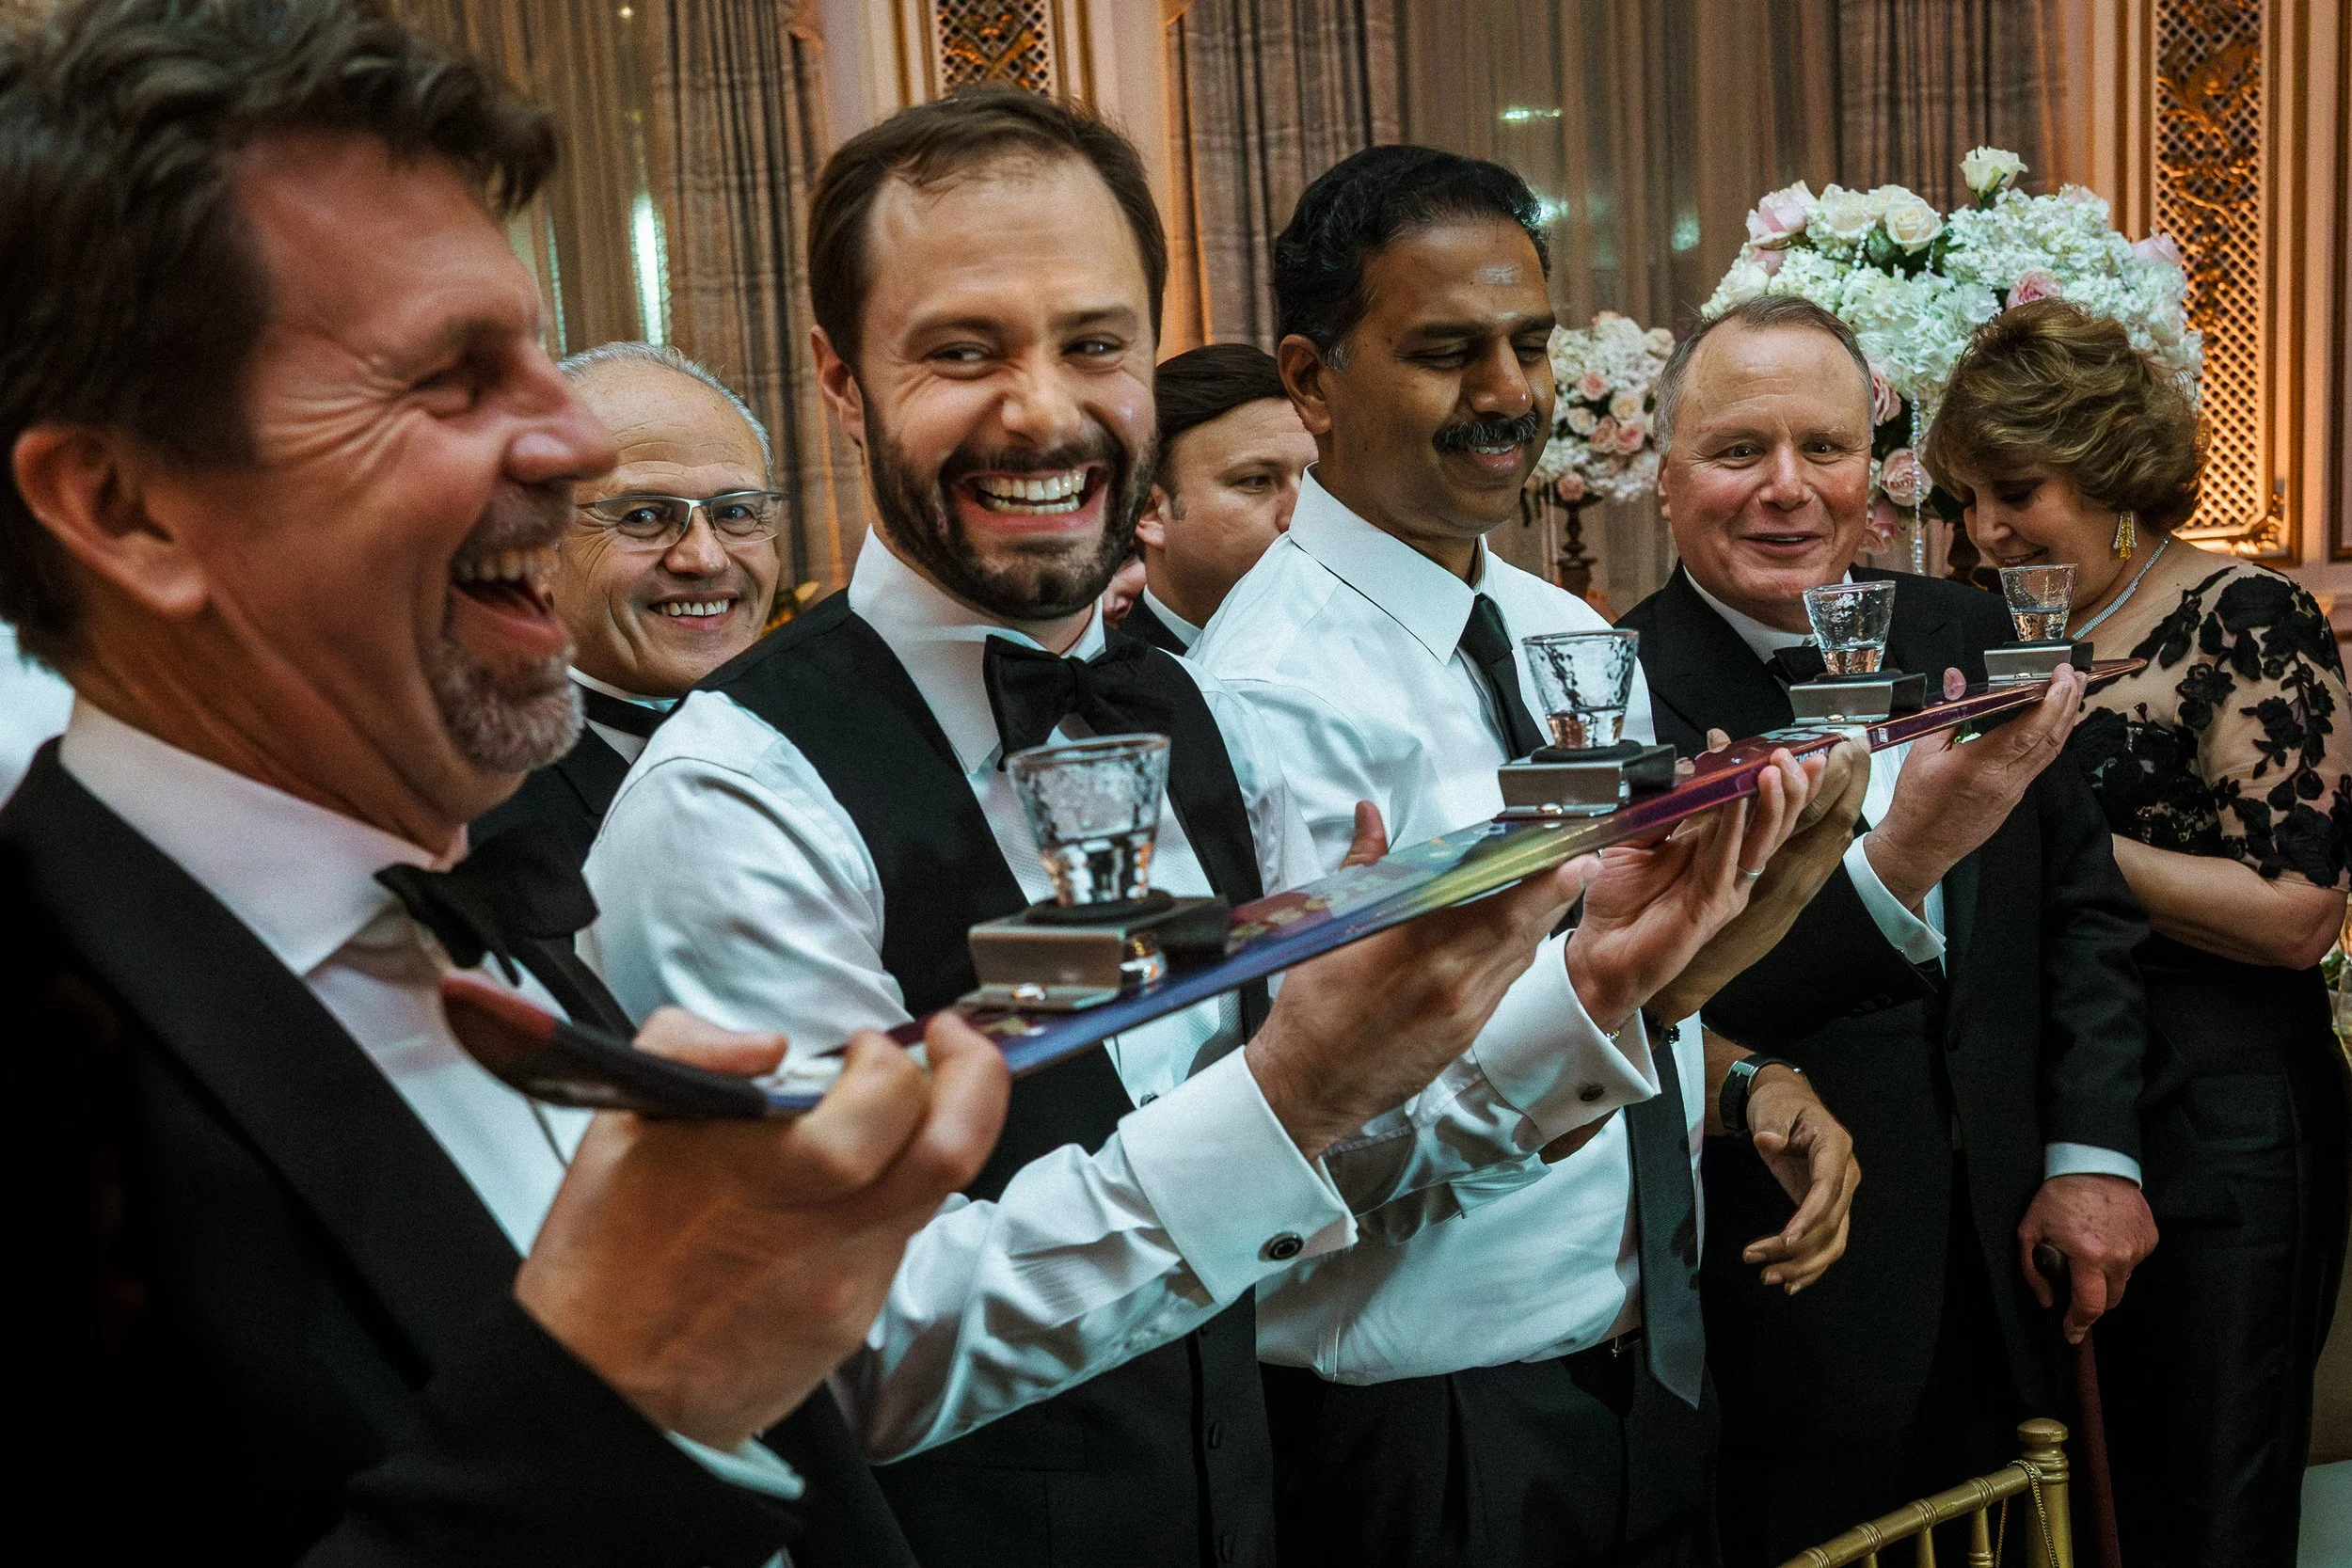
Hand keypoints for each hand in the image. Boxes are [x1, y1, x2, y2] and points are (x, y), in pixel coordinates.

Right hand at [517, 1008, 1008, 1448]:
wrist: (601, 1391)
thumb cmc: (604, 1258)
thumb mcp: (619, 1120)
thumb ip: (687, 1045)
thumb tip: (768, 1045)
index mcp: (759, 1174)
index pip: (886, 1103)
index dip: (893, 1058)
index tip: (865, 1045)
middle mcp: (819, 1234)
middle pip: (953, 1149)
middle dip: (973, 1076)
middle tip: (946, 1046)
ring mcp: (846, 1284)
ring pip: (938, 1193)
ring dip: (937, 1132)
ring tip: (898, 1107)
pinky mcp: (853, 1322)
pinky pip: (901, 1241)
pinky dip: (893, 1195)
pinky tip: (850, 1186)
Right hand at [1251, 807, 1593, 1159]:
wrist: (1309, 1085)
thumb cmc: (1313, 1010)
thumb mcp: (1332, 926)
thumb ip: (1364, 866)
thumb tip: (1369, 819)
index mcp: (1420, 948)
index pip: (1500, 906)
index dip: (1543, 880)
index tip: (1568, 853)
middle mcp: (1454, 982)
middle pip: (1523, 929)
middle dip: (1556, 892)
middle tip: (1579, 858)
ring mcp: (1465, 1013)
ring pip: (1521, 957)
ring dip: (1541, 921)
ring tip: (1554, 887)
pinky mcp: (1466, 1035)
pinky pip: (1505, 985)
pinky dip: (1517, 953)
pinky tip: (1514, 934)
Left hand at [1565, 747, 1819, 1033]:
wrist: (1599, 952)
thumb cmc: (1617, 901)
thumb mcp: (1634, 840)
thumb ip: (1661, 809)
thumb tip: (1682, 771)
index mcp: (1713, 848)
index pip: (1751, 807)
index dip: (1763, 776)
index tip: (1764, 745)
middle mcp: (1727, 867)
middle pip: (1772, 823)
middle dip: (1789, 787)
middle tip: (1790, 755)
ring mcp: (1724, 889)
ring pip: (1762, 841)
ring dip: (1772, 804)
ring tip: (1776, 771)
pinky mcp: (1711, 908)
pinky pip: (1728, 862)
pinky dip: (1734, 829)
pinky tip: (1739, 804)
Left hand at [1740, 1065, 1859, 1292]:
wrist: (1785, 1105)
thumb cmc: (1780, 1105)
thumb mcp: (1774, 1108)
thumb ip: (1774, 1124)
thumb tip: (1769, 1141)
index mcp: (1836, 1148)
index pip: (1828, 1189)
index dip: (1810, 1217)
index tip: (1785, 1239)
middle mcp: (1846, 1176)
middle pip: (1830, 1223)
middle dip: (1797, 1249)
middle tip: (1756, 1262)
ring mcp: (1840, 1195)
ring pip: (1832, 1240)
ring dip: (1803, 1265)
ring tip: (1767, 1278)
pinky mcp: (1827, 1208)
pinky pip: (1826, 1242)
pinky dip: (1811, 1265)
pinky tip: (1789, 1282)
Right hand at [1866, 664, 2083, 909]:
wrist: (1920, 847)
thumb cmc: (1916, 803)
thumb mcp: (1921, 752)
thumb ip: (1946, 714)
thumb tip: (1957, 679)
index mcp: (1978, 765)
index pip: (2028, 730)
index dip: (2051, 701)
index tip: (2059, 675)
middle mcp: (2004, 780)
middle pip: (2050, 737)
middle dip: (2068, 702)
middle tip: (2076, 674)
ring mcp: (2014, 791)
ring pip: (2052, 750)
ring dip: (2066, 718)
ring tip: (2074, 691)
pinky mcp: (2015, 797)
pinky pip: (2041, 763)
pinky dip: (2053, 737)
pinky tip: (2054, 722)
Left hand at [2018, 1171, 2157, 1343]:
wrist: (2094, 1163)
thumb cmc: (2058, 1197)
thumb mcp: (2030, 1231)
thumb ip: (2034, 1271)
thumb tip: (2046, 1301)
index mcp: (2089, 1258)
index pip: (2090, 1306)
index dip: (2079, 1324)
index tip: (2071, 1334)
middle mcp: (2119, 1258)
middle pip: (2111, 1300)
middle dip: (2094, 1300)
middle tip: (2077, 1287)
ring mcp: (2138, 1249)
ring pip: (2123, 1280)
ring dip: (2106, 1276)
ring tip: (2090, 1250)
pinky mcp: (2150, 1238)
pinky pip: (2134, 1261)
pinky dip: (2120, 1257)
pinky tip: (2107, 1237)